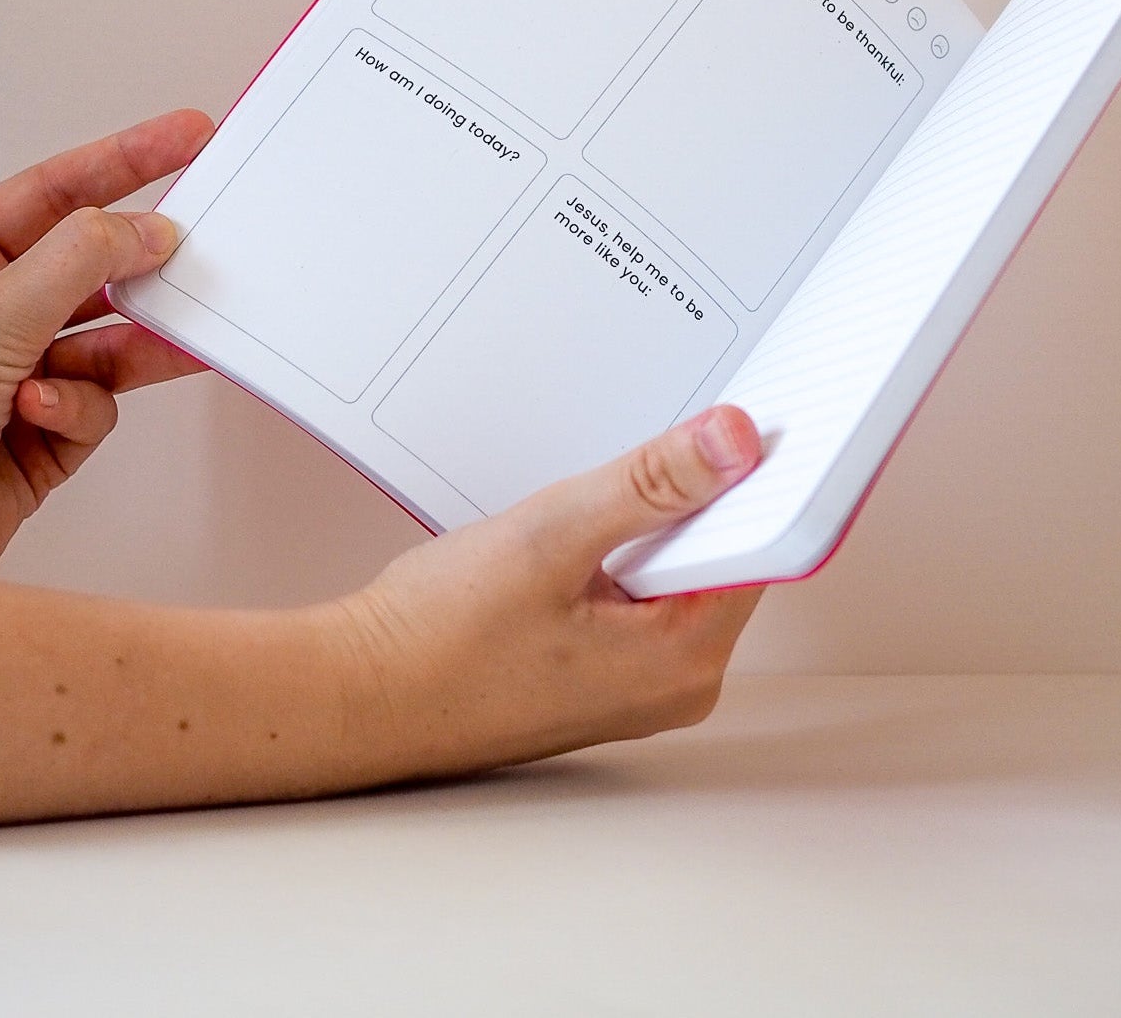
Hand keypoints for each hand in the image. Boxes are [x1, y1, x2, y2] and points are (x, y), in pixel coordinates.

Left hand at [0, 110, 213, 573]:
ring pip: (114, 337)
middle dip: (145, 264)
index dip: (128, 158)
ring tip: (176, 337)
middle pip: (97, 264)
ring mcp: (23, 370)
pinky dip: (82, 410)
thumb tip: (147, 229)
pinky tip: (40, 418)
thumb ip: (77, 263)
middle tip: (203, 244)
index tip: (188, 135)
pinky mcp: (47, 430)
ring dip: (133, 343)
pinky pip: (101, 401)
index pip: (59, 190)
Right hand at [335, 405, 765, 779]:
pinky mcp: (603, 674)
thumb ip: (650, 484)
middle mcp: (676, 684)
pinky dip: (621, 554)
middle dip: (693, 498)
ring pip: (677, 571)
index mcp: (684, 660)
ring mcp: (639, 684)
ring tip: (592, 498)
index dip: (751, 480)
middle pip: (723, 557)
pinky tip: (572, 537)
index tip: (737, 425)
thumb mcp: (551, 536)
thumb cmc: (437, 640)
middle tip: (649, 446)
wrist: (358, 696)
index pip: (761, 548)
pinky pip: (641, 596)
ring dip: (648, 524)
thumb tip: (735, 441)